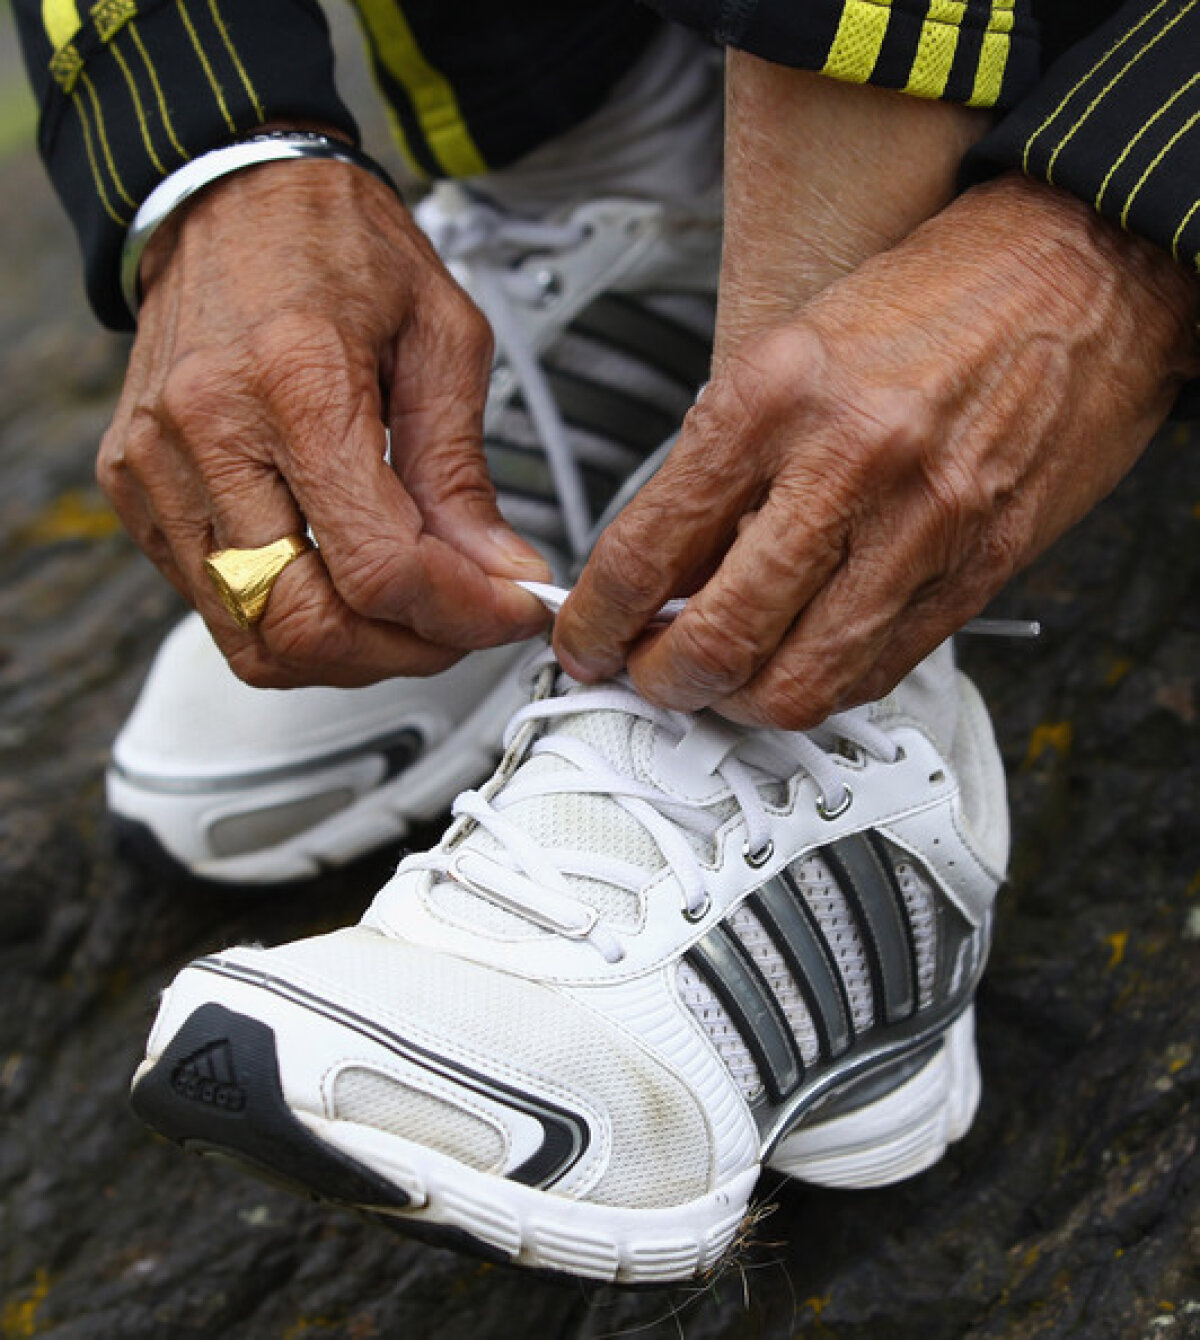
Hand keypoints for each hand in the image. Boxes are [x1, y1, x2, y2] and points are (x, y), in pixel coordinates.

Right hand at [98, 147, 548, 687]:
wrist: (233, 198)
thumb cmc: (337, 248)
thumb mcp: (443, 339)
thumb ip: (464, 472)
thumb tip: (498, 574)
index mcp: (295, 381)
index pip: (379, 566)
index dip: (461, 613)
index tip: (509, 608)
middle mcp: (208, 432)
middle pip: (308, 624)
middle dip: (407, 651)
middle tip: (464, 627)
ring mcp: (159, 469)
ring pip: (256, 637)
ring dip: (351, 653)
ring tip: (411, 615)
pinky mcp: (137, 491)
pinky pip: (218, 608)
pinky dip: (293, 625)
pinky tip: (343, 586)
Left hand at [557, 176, 1199, 726]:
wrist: (1077, 272)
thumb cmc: (933, 302)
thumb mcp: (790, 351)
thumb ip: (724, 466)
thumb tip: (665, 571)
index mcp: (778, 394)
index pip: (650, 547)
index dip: (597, 619)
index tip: (584, 639)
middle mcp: (849, 463)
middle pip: (718, 637)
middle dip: (660, 681)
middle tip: (644, 677)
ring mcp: (922, 525)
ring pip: (798, 681)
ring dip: (738, 702)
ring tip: (719, 683)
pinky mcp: (979, 570)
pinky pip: (876, 671)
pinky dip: (820, 687)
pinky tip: (796, 664)